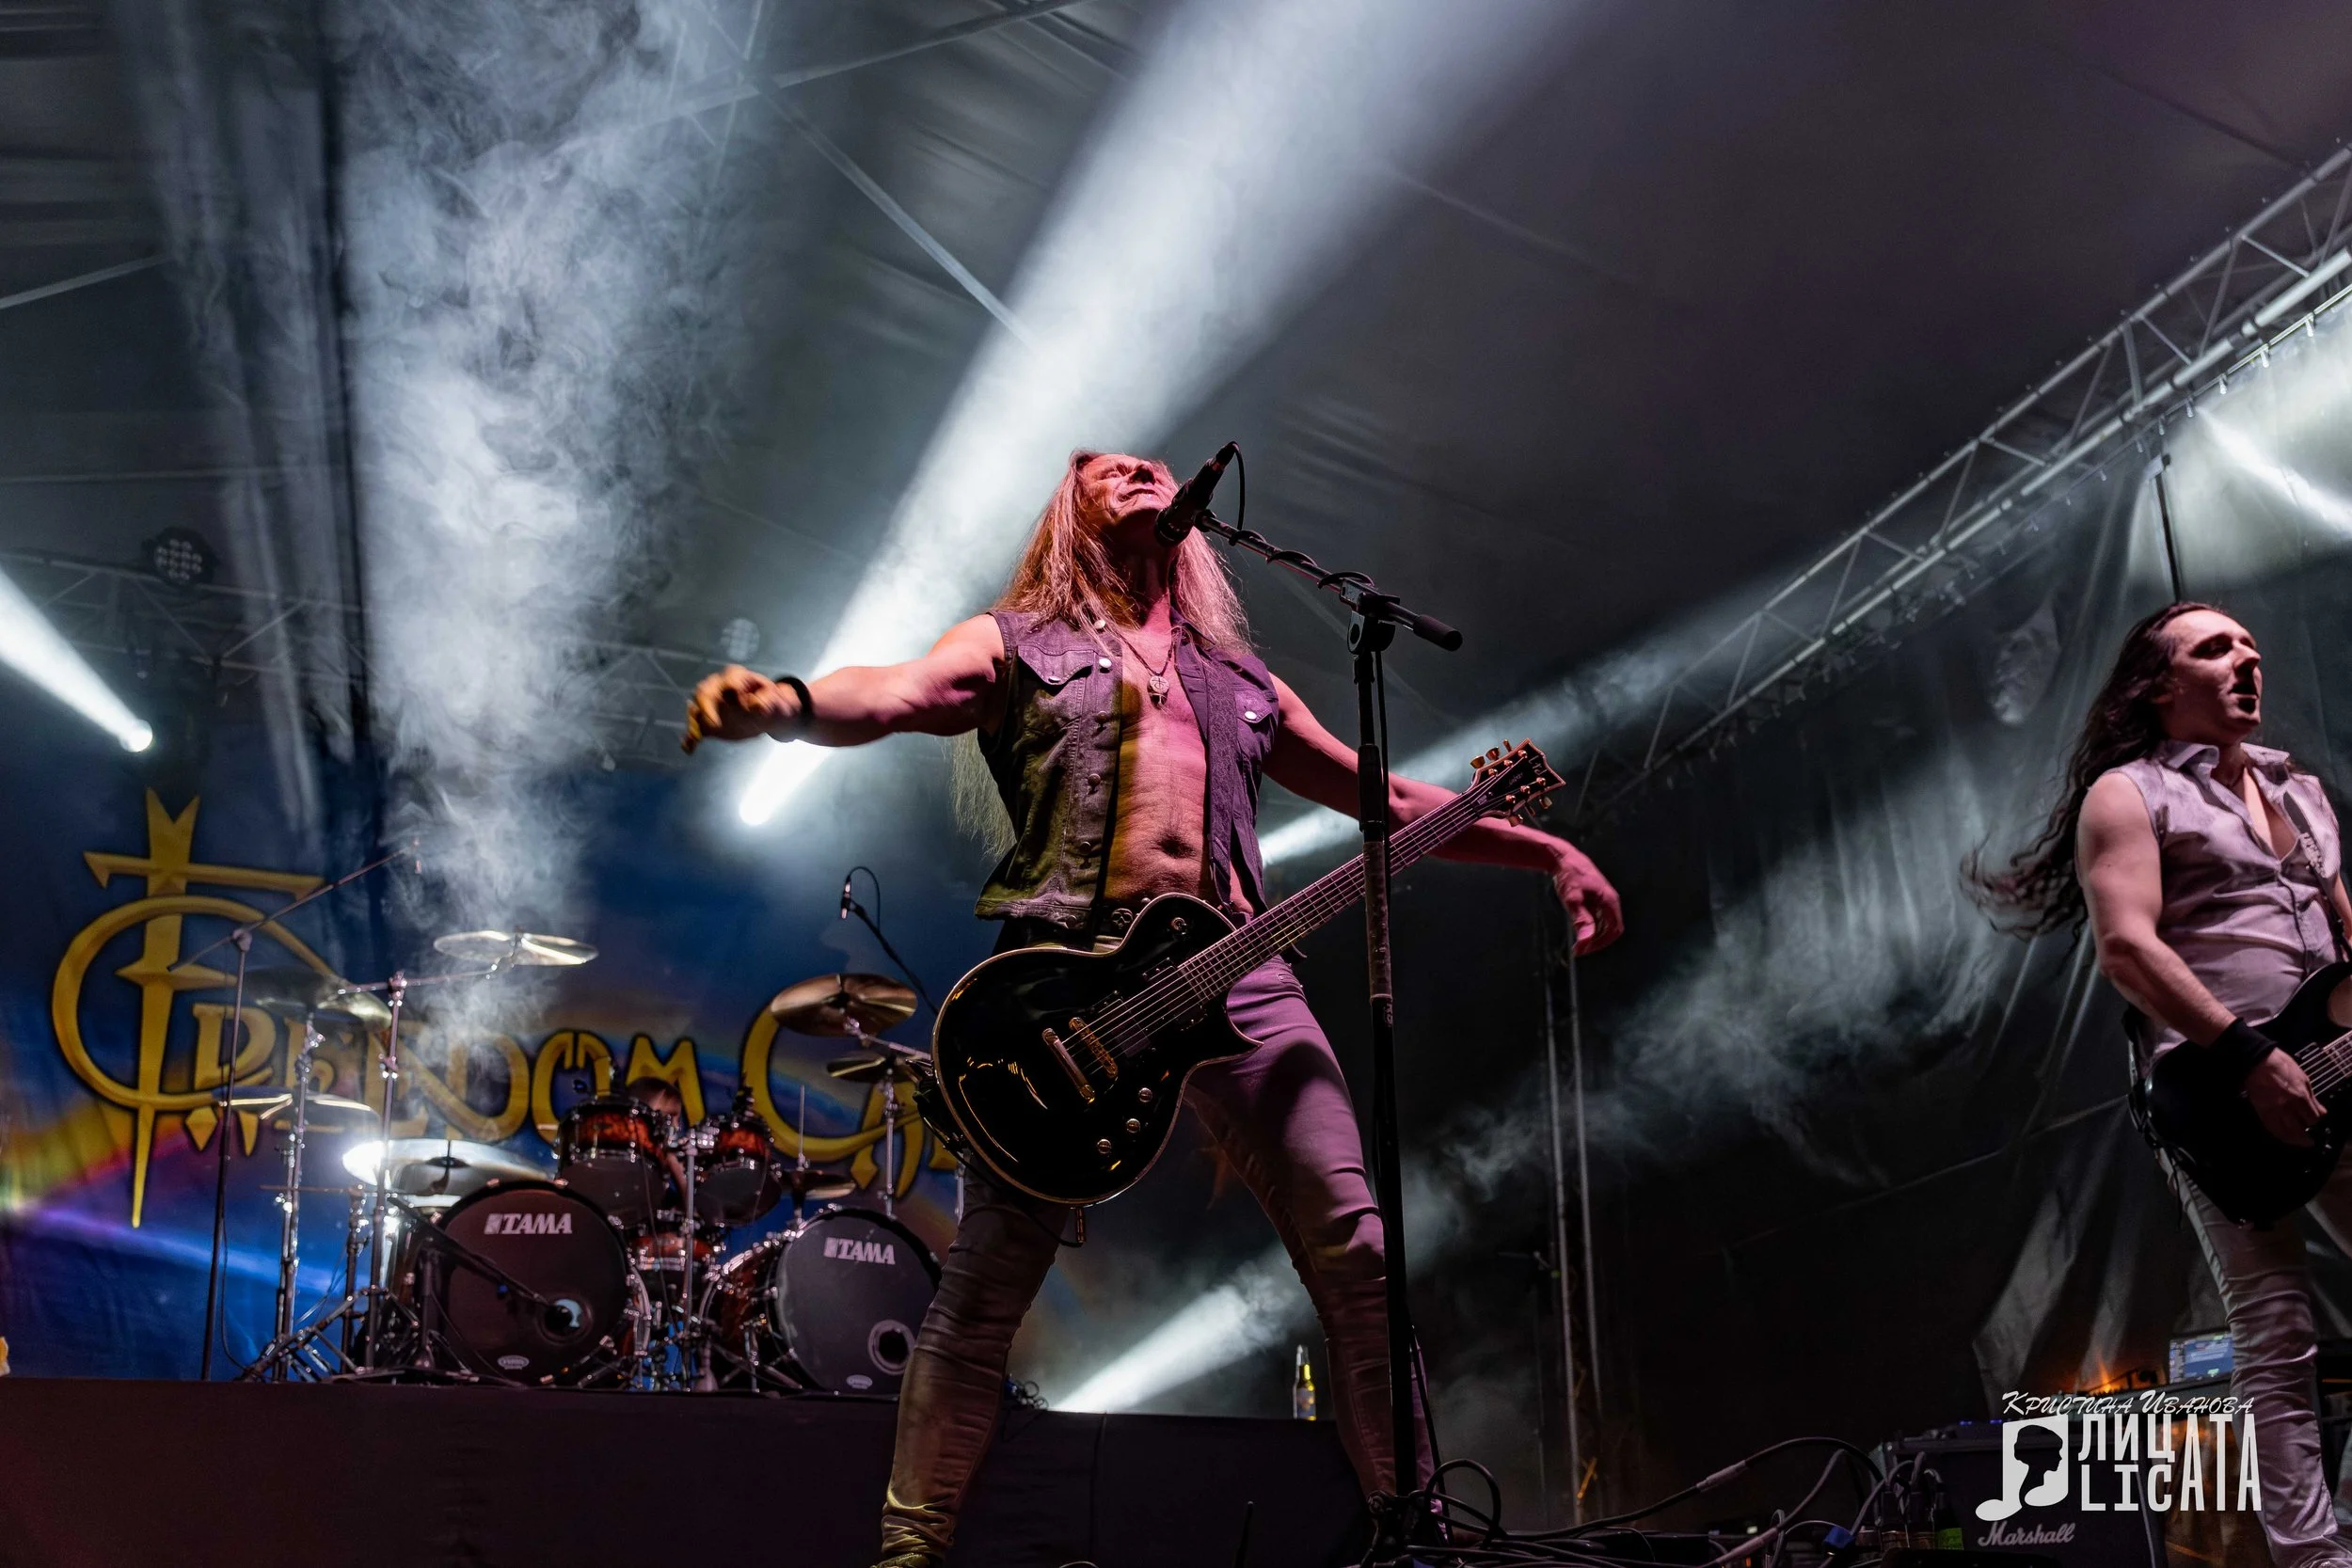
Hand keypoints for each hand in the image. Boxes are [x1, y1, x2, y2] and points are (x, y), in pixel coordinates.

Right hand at [682, 665, 798, 752]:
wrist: (770, 716)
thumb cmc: (776, 705)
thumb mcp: (779, 702)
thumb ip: (768, 701)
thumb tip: (754, 704)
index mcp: (739, 677)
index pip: (729, 678)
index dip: (731, 688)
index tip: (740, 706)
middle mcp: (720, 687)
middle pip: (705, 690)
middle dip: (706, 705)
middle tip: (714, 724)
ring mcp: (712, 704)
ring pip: (696, 707)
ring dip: (695, 721)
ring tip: (697, 737)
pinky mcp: (709, 720)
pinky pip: (697, 727)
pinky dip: (691, 737)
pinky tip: (690, 748)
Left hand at [1551, 846, 1622, 953]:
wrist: (1564, 858)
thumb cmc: (1569, 876)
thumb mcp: (1572, 899)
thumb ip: (1581, 920)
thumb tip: (1586, 940)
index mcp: (1610, 901)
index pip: (1614, 930)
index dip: (1600, 943)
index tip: (1583, 950)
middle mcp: (1611, 901)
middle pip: (1611, 929)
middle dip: (1596, 941)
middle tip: (1578, 949)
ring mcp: (1605, 900)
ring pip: (1605, 925)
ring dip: (1594, 936)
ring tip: (1577, 943)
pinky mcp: (1598, 899)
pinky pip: (1599, 918)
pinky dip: (1591, 927)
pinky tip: (1578, 930)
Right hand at [2245, 1051, 2325, 1147]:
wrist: (2257, 1061)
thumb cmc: (2282, 1066)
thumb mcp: (2303, 1079)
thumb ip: (2312, 1098)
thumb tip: (2320, 1111)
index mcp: (2300, 1097)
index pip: (2313, 1119)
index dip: (2317, 1124)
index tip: (2317, 1125)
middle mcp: (2288, 1107)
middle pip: (2300, 1129)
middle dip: (2307, 1137)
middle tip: (2309, 1140)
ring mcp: (2274, 1110)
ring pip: (2286, 1133)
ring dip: (2294, 1139)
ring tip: (2298, 1141)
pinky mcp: (2262, 1111)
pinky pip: (2272, 1128)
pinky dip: (2280, 1134)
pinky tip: (2284, 1135)